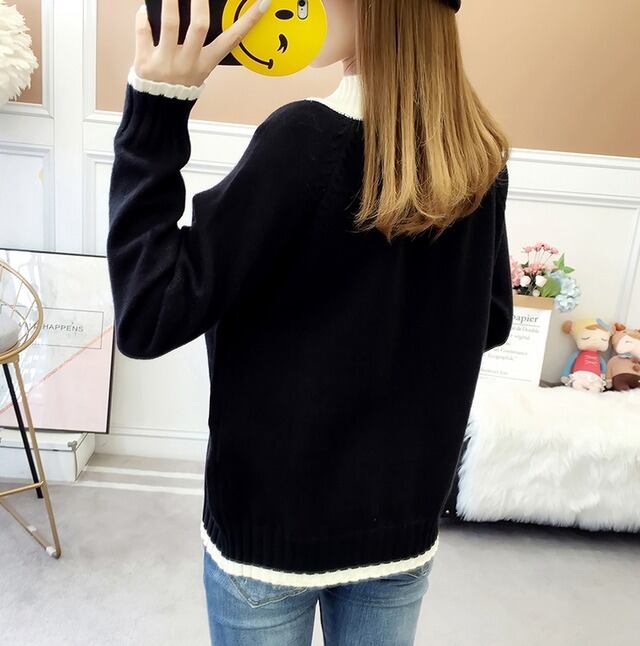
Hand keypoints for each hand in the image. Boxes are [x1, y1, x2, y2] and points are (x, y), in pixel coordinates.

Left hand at [134, 0, 271, 86]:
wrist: (157, 111)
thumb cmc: (179, 85)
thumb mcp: (198, 70)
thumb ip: (201, 46)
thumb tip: (200, 12)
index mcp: (205, 64)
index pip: (231, 40)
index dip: (247, 22)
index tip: (262, 4)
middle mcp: (188, 62)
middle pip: (199, 26)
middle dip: (200, 1)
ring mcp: (166, 62)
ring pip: (170, 23)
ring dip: (170, 0)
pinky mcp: (144, 61)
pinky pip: (143, 31)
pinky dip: (143, 16)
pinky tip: (145, 8)